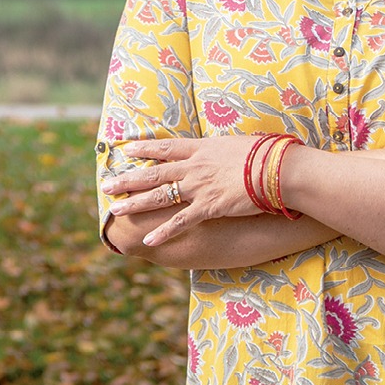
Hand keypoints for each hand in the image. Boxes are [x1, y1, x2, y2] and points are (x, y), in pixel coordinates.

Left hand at [100, 135, 275, 246]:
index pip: (167, 147)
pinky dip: (164, 231)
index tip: (127, 149)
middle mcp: (195, 166)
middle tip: (106, 185)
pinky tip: (148, 240)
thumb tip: (225, 150)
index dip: (145, 149)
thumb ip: (225, 150)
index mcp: (203, 148)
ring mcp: (200, 186)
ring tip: (115, 210)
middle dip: (128, 179)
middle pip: (154, 172)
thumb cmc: (267, 154)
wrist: (278, 169)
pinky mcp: (209, 207)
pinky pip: (181, 221)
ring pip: (159, 196)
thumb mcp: (240, 144)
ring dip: (135, 204)